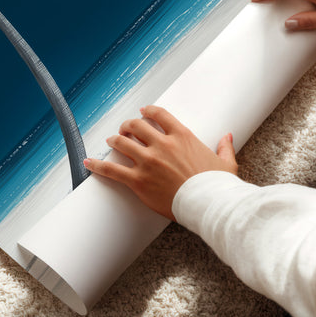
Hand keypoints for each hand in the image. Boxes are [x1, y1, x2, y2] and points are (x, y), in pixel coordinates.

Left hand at [83, 105, 236, 220]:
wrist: (209, 204)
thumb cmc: (218, 186)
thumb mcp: (225, 163)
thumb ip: (224, 147)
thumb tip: (228, 137)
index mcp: (182, 136)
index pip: (159, 115)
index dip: (148, 111)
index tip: (143, 112)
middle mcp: (162, 145)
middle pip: (136, 126)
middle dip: (128, 125)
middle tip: (124, 129)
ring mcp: (148, 162)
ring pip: (122, 143)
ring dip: (114, 140)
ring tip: (110, 140)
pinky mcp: (138, 180)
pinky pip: (112, 170)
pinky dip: (98, 165)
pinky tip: (88, 162)